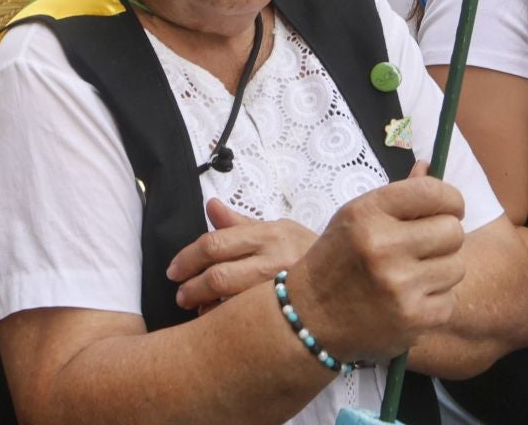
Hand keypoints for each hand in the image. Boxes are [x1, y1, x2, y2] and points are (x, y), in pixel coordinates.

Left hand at [167, 199, 314, 311]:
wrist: (353, 280)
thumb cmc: (306, 254)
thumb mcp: (278, 230)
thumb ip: (240, 223)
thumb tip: (210, 205)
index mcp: (270, 234)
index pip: (216, 243)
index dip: (188, 257)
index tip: (174, 270)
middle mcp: (277, 260)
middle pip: (220, 275)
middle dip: (193, 286)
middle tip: (180, 294)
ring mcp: (285, 290)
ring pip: (232, 302)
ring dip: (207, 307)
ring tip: (196, 307)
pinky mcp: (292, 313)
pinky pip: (249, 321)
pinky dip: (227, 322)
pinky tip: (219, 321)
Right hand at [284, 167, 468, 363]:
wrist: (311, 316)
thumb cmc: (338, 259)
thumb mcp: (356, 217)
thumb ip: (397, 195)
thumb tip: (430, 166)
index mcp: (367, 213)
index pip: (433, 192)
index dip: (450, 199)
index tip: (447, 208)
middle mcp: (383, 246)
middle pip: (453, 230)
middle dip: (443, 237)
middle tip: (424, 246)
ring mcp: (399, 285)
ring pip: (457, 266)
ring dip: (440, 269)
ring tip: (412, 274)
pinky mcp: (413, 318)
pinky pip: (450, 300)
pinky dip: (435, 300)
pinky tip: (409, 299)